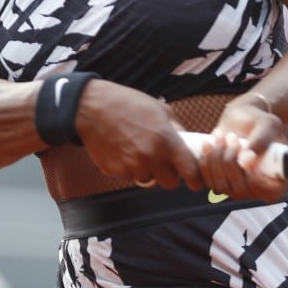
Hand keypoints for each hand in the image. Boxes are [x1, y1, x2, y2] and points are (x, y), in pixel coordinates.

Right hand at [76, 80, 203, 190]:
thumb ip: (176, 129)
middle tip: (163, 162)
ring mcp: (132, 166)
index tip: (195, 181)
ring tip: (139, 150)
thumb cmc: (127, 104)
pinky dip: (130, 168)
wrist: (93, 108)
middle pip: (170, 183)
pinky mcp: (116, 171)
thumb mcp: (160, 109)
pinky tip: (124, 150)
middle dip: (169, 175)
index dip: (195, 179)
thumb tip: (187, 144)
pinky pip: (130, 176)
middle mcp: (151, 157)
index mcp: (166, 140)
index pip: (189, 171)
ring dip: (148, 171)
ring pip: (148, 180)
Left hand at [197, 95, 287, 202]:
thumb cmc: (259, 122)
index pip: (270, 192)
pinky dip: (206, 160)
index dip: (258, 181)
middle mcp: (258, 189)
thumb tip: (246, 161)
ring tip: (221, 136)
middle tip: (232, 137)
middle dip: (231, 161)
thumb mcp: (268, 124)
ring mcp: (238, 189)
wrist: (242, 119)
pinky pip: (207, 180)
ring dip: (217, 158)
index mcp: (278, 178)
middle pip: (241, 189)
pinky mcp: (220, 182)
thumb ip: (261, 141)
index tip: (247, 159)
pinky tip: (209, 142)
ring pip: (221, 185)